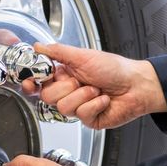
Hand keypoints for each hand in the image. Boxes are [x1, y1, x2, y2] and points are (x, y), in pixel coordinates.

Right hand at [21, 43, 166, 128]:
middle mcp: (70, 90)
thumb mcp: (84, 55)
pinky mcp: (88, 119)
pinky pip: (81, 115)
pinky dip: (95, 104)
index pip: (40, 82)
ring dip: (84, 95)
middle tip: (81, 80)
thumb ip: (59, 52)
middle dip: (66, 87)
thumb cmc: (115, 68)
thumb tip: (38, 46)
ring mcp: (78, 106)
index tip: (30, 82)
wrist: (136, 85)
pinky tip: (103, 99)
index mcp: (66, 73)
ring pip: (63, 107)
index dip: (32, 83)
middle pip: (48, 96)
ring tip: (96, 89)